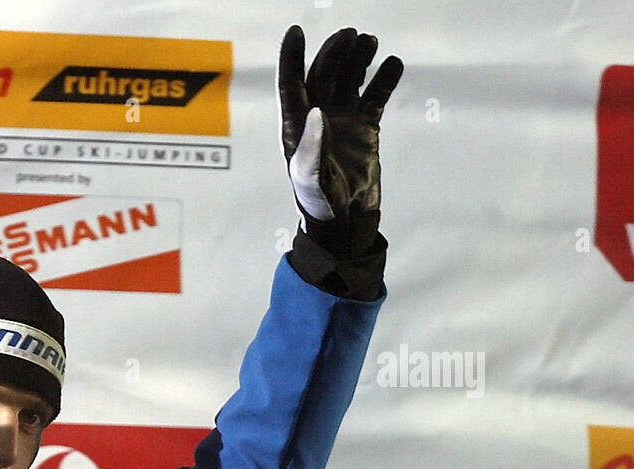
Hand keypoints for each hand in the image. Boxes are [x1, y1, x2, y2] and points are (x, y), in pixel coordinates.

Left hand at [279, 26, 402, 251]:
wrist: (344, 223)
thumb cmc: (318, 204)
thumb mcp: (310, 178)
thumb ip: (311, 147)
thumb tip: (317, 111)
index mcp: (296, 128)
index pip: (290, 85)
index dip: (290, 58)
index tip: (296, 32)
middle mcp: (317, 120)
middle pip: (323, 75)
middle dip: (334, 53)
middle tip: (352, 35)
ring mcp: (342, 122)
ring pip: (349, 80)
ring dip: (358, 60)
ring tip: (370, 42)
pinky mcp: (365, 129)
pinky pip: (375, 96)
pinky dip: (384, 80)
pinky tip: (394, 65)